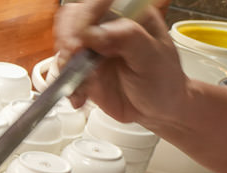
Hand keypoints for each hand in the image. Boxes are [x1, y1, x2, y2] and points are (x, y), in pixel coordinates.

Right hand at [54, 0, 187, 127]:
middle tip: (73, 58)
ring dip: (65, 65)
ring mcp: (92, 48)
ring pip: (63, 45)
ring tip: (80, 84)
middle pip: (73, 18)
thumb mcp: (152, 56)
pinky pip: (63, 72)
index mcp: (128, 14)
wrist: (157, 109)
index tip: (81, 39)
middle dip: (67, 38)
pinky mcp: (82, 70)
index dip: (84, 17)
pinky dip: (66, 85)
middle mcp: (107, 27)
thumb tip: (94, 33)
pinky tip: (80, 97)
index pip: (98, 3)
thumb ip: (127, 38)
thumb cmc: (163, 80)